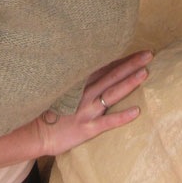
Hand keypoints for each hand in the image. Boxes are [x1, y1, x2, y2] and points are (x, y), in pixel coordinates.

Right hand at [32, 50, 152, 156]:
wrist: (32, 132)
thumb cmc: (46, 110)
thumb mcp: (59, 88)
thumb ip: (75, 77)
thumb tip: (91, 65)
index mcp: (79, 83)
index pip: (105, 67)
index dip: (123, 59)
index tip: (139, 51)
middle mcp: (85, 94)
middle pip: (112, 75)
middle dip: (131, 64)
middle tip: (149, 54)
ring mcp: (86, 110)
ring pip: (111, 93)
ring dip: (128, 83)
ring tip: (145, 73)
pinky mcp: (86, 128)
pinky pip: (107, 122)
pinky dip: (121, 116)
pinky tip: (136, 111)